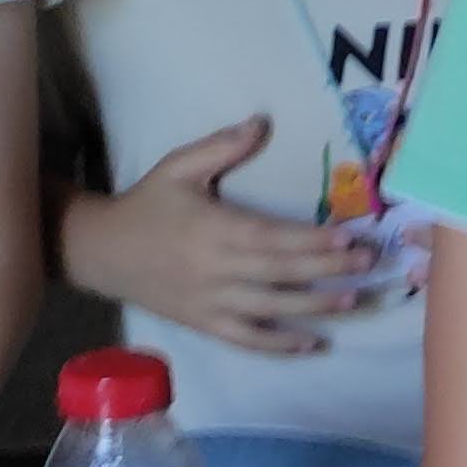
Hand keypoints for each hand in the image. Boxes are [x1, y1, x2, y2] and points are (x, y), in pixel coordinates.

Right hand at [65, 119, 364, 354]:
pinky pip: (246, 338)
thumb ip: (221, 146)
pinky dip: (279, 345)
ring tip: (353, 301)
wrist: (99, 251)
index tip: (350, 236)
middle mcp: (216, 269)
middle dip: (328, 270)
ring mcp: (210, 301)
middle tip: (368, 264)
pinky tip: (314, 344)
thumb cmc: (146, 204)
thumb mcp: (178, 167)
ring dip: (314, 308)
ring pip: (270, 308)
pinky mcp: (203, 323)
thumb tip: (262, 121)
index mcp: (214, 229)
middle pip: (280, 272)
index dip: (313, 240)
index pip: (273, 238)